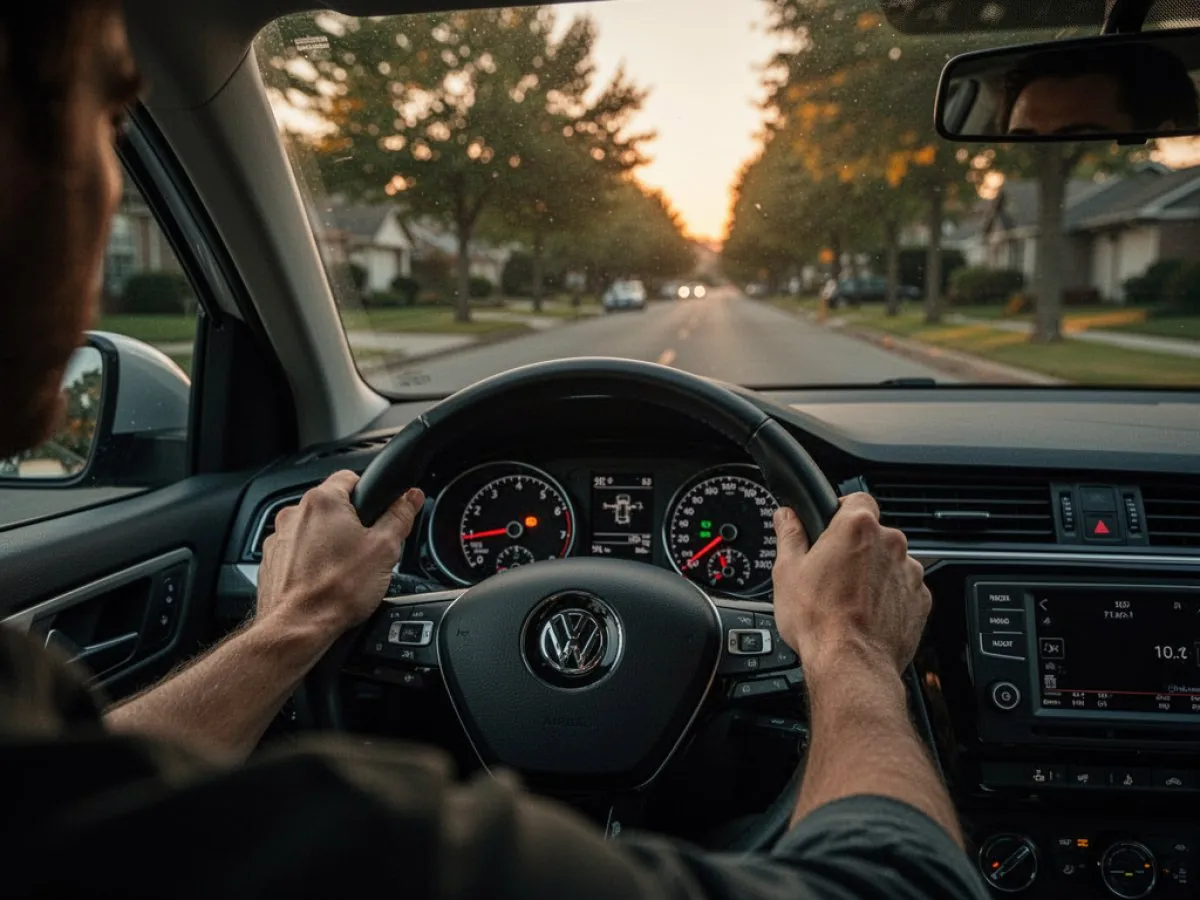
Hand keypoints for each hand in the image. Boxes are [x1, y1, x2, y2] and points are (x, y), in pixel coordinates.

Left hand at [256, 470, 424, 642]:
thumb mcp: (384, 550)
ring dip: (329, 543)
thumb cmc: (335, 591)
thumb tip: (411, 498)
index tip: (380, 510)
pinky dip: (310, 561)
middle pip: (332, 506)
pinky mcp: (270, 561)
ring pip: (313, 530)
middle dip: (351, 523)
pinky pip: (297, 552)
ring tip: (345, 570)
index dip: (371, 493)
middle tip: (368, 549)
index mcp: (323, 501)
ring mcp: (278, 538)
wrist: (297, 628)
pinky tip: (325, 581)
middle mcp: (294, 514)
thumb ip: (399, 517)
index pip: (350, 477)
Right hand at [770, 493, 929, 677]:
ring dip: (873, 573)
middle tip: (831, 572)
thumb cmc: (819, 620)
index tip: (831, 526)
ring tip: (847, 599)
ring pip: (889, 562)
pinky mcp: (920, 600)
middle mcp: (890, 544)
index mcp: (857, 527)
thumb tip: (786, 517)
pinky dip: (888, 597)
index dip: (841, 510)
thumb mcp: (787, 571)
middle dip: (855, 548)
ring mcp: (910, 573)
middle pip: (873, 533)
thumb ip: (789, 535)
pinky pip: (903, 589)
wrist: (850, 664)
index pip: (857, 497)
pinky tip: (865, 614)